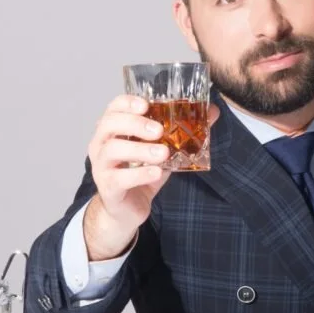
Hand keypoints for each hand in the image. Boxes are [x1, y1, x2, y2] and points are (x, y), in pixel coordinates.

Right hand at [84, 94, 219, 260]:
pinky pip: (120, 178)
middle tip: (159, 130)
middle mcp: (101, 145)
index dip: (127, 103)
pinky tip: (156, 172)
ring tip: (163, 153)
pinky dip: (140, 174)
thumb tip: (212, 112)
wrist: (127, 209)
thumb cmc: (141, 174)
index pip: (113, 108)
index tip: (146, 104)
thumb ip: (182, 133)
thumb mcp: (162, 150)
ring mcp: (101, 167)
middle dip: (135, 124)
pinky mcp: (108, 188)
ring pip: (113, 150)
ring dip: (140, 149)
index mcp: (113, 131)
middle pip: (109, 124)